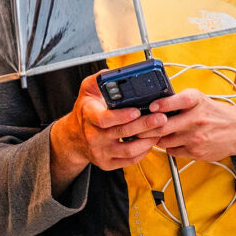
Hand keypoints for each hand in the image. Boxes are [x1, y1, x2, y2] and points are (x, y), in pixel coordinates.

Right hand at [49, 73, 168, 193]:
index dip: (121, 116)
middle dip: (145, 125)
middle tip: (161, 117)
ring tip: (160, 129)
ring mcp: (100, 151)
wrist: (74, 137)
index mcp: (88, 115)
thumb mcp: (87, 90)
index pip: (103, 118)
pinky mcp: (107, 163)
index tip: (136, 110)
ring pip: (129, 150)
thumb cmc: (86, 110)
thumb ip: (100, 78)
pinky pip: (129, 160)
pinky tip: (150, 141)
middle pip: (122, 132)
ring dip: (147, 140)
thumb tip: (115, 72)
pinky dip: (143, 152)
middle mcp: (93, 135)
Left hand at [135, 89, 235, 162]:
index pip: (178, 101)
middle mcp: (197, 119)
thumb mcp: (200, 99)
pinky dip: (168, 146)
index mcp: (197, 101)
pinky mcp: (196, 152)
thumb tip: (153, 104)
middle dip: (147, 128)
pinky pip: (172, 150)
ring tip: (155, 133)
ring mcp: (196, 137)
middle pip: (164, 126)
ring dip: (156, 137)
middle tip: (138, 127)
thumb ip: (179, 100)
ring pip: (165, 140)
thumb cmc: (214, 113)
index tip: (151, 107)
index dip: (162, 104)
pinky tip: (172, 140)